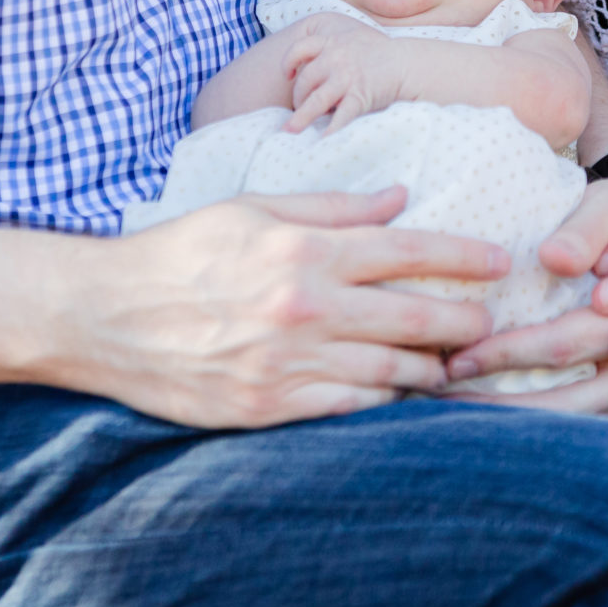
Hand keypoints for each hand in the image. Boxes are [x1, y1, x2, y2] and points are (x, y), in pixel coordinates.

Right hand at [79, 188, 505, 427]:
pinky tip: (401, 393)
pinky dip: (385, 401)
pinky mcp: (271, 407)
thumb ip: (331, 207)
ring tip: (452, 362)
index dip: (462, 257)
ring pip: (392, 372)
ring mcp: (289, 363)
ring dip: (432, 368)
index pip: (406, 251)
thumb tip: (398, 197)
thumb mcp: (252, 210)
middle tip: (490, 321)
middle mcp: (304, 307)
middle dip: (464, 320)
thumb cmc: (181, 252)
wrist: (106, 316)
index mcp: (302, 250)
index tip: (500, 260)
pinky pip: (352, 408)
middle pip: (414, 318)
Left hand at [284, 19, 401, 131]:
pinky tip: (322, 140)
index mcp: (333, 42)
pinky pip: (340, 116)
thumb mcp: (354, 41)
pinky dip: (330, 130)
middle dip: (298, 98)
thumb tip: (315, 70)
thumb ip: (334, 50)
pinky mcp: (360, 95)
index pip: (300, 48)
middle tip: (299, 109)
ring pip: (316, 100)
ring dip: (301, 118)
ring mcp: (347, 77)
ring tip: (290, 131)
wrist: (408, 62)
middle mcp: (336, 58)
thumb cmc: (381, 55)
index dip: (288, 62)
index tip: (287, 76)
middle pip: (305, 81)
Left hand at [438, 160, 607, 412]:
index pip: (562, 344)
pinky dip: (556, 428)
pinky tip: (511, 423)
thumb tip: (553, 259)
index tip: (454, 358)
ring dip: (526, 425)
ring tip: (466, 421)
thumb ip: (587, 231)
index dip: (505, 354)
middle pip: (571, 399)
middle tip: (445, 401)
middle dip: (504, 405)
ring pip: (583, 419)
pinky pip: (599, 420)